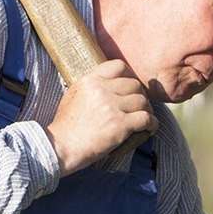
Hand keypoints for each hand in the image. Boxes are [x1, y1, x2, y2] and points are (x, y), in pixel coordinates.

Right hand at [44, 59, 155, 175]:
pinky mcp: (120, 125)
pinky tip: (149, 129)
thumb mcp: (74, 95)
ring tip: (144, 120)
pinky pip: (146, 119)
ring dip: (147, 111)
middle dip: (139, 96)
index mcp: (90, 80)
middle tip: (138, 108)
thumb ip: (93, 87)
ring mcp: (111, 107)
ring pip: (143, 101)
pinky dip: (152, 124)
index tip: (129, 89)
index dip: (128, 76)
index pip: (118, 66)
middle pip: (134, 85)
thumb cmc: (66, 126)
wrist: (61, 147)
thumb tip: (112, 84)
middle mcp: (101, 90)